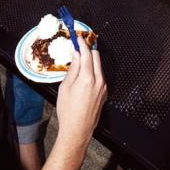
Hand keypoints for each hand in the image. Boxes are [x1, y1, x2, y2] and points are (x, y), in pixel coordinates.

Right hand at [56, 37, 106, 152]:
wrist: (77, 130)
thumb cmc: (68, 111)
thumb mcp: (65, 87)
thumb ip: (73, 69)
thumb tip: (76, 55)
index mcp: (88, 78)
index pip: (87, 54)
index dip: (82, 44)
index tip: (79, 39)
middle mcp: (99, 81)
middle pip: (96, 57)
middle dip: (88, 51)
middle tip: (79, 48)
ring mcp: (103, 88)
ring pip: (99, 67)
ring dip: (91, 61)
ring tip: (80, 62)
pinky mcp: (104, 94)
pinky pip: (100, 77)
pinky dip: (94, 71)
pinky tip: (84, 76)